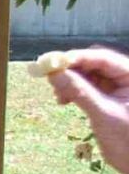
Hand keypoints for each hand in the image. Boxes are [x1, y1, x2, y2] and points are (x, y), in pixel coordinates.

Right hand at [48, 47, 128, 173]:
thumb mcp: (104, 115)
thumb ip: (80, 92)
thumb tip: (54, 74)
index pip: (104, 58)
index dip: (78, 58)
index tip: (53, 62)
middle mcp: (126, 78)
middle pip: (94, 62)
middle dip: (72, 69)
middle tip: (51, 78)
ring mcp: (118, 87)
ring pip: (88, 73)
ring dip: (70, 80)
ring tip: (58, 95)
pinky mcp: (109, 97)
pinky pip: (87, 85)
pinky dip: (74, 90)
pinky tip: (64, 100)